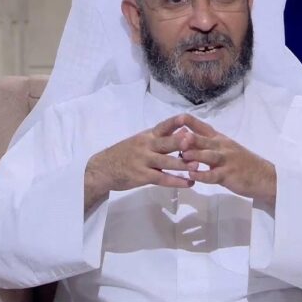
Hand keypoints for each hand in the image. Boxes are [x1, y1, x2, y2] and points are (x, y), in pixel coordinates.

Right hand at [84, 114, 198, 210]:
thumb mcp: (140, 140)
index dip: (175, 122)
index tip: (187, 118)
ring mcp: (144, 162)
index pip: (163, 126)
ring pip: (167, 163)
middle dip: (181, 142)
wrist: (102, 169)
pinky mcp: (143, 177)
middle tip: (196, 141)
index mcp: (147, 135)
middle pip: (166, 143)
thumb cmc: (124, 153)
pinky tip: (189, 183)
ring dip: (183, 164)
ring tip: (198, 166)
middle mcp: (146, 146)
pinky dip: (177, 182)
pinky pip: (163, 179)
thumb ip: (160, 136)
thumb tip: (183, 129)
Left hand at [178, 114, 276, 204]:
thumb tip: (185, 137)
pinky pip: (213, 175)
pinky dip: (203, 175)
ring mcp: (226, 161)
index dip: (191, 122)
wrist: (264, 176)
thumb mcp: (226, 148)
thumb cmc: (242, 162)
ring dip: (196, 155)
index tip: (178, 117)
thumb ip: (208, 143)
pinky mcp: (228, 175)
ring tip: (184, 154)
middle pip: (204, 140)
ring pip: (209, 156)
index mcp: (220, 139)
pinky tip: (192, 176)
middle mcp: (222, 147)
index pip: (203, 127)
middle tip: (176, 136)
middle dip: (190, 137)